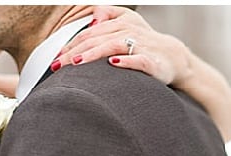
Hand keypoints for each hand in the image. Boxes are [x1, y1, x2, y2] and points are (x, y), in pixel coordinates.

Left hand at [51, 6, 193, 86]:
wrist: (173, 56)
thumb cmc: (144, 42)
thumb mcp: (127, 22)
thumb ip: (107, 15)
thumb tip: (91, 21)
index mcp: (119, 24)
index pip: (89, 34)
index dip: (71, 44)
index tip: (56, 58)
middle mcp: (128, 32)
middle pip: (96, 40)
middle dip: (74, 52)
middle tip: (58, 66)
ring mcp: (140, 46)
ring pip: (113, 46)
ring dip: (93, 54)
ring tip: (77, 62)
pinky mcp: (152, 62)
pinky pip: (138, 60)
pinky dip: (126, 61)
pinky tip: (114, 63)